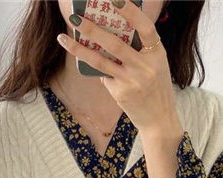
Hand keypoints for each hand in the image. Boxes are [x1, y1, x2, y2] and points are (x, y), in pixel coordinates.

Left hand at [57, 0, 180, 133]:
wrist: (159, 119)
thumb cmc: (156, 88)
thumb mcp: (155, 66)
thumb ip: (139, 52)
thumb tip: (106, 36)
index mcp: (157, 54)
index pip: (145, 27)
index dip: (131, 12)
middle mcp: (145, 67)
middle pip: (115, 44)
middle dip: (92, 29)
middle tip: (75, 17)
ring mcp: (131, 81)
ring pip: (100, 61)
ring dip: (79, 49)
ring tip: (63, 38)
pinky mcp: (120, 93)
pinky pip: (104, 76)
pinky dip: (98, 70)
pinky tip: (94, 66)